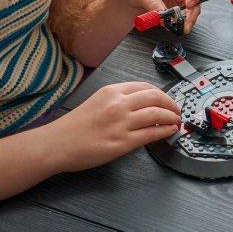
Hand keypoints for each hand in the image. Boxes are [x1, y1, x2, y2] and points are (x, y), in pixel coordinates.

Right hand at [44, 82, 180, 172]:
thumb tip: (144, 104)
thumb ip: (119, 100)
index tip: (167, 99)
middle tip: (177, 110)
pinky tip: (169, 131)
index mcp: (111, 92)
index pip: (145, 86)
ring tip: (175, 121)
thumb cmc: (74, 126)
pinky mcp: (122, 142)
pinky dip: (165, 131)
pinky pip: (151, 134)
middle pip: (156, 97)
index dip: (162, 93)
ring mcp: (120, 123)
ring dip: (172, 117)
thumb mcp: (97, 102)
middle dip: (172, 103)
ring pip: (157, 114)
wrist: (56, 145)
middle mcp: (117, 104)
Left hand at [112, 0, 202, 33]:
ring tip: (181, 27)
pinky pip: (184, 14)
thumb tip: (163, 15)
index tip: (189, 5)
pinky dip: (181, 21)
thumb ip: (153, 3)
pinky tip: (176, 26)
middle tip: (187, 23)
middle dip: (192, 10)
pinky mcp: (177, 5)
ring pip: (192, 7)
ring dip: (188, 18)